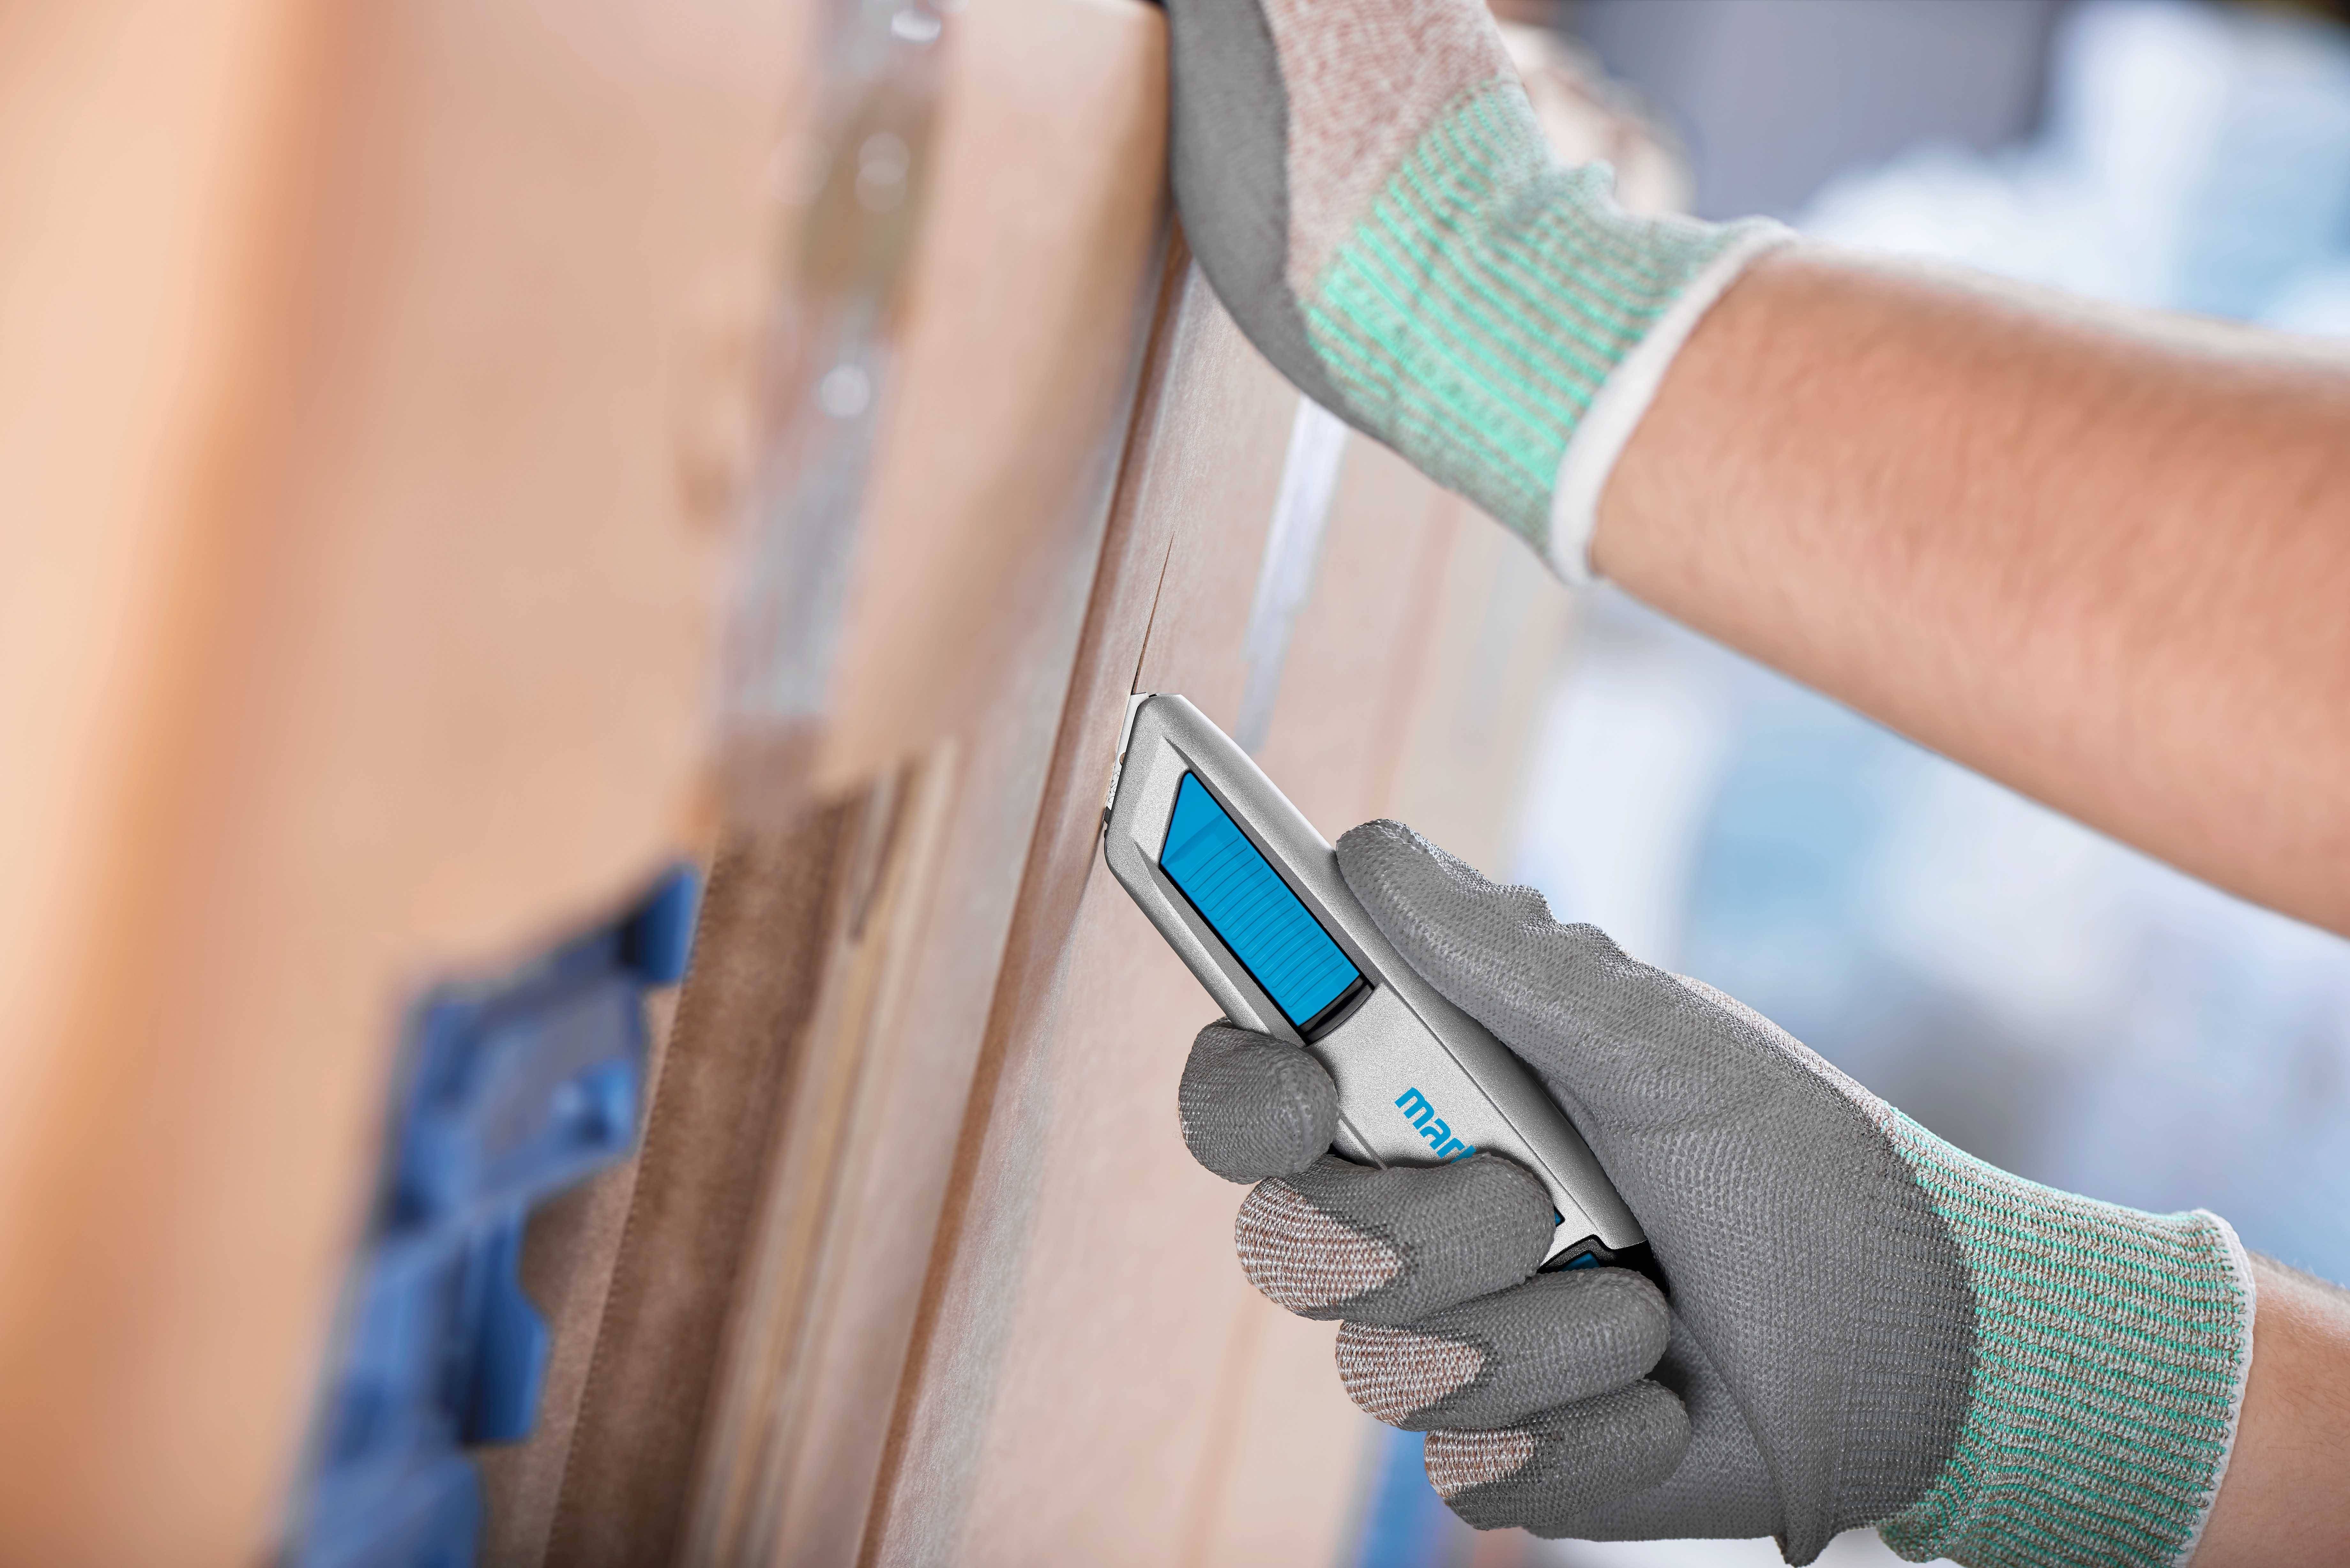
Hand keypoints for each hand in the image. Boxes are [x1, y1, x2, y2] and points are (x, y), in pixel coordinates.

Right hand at [1177, 820, 2253, 1565]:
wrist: (1912, 1341)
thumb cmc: (1786, 1161)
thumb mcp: (1658, 1038)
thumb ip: (1507, 957)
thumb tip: (1369, 851)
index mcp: (1424, 1103)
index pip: (1252, 1093)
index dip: (1234, 1089)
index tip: (1293, 1080)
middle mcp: (1409, 1218)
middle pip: (1289, 1239)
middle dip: (1422, 1229)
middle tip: (1536, 1202)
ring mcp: (1446, 1342)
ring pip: (1382, 1363)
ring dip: (1541, 1334)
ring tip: (1651, 1308)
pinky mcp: (1501, 1453)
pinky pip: (1470, 1464)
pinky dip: (1590, 1430)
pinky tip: (1662, 1399)